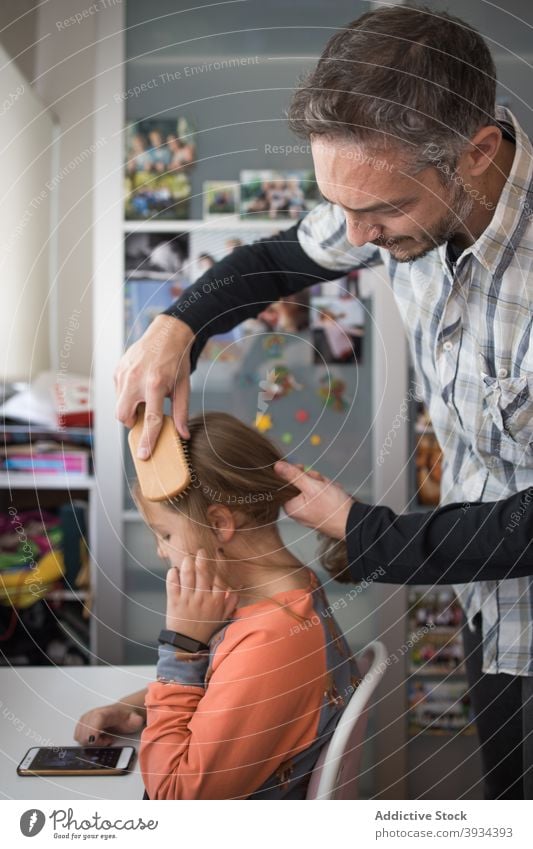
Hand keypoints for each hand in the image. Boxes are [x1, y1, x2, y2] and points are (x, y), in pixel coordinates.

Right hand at [74, 702, 144, 746]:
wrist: (122, 713)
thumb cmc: (126, 718)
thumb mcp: (134, 719)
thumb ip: (136, 720)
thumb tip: (137, 721)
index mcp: (106, 712)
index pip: (95, 719)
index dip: (92, 730)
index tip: (93, 740)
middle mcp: (93, 714)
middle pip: (85, 732)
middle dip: (95, 741)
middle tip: (108, 740)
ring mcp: (85, 719)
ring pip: (80, 737)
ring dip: (91, 742)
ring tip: (104, 738)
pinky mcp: (82, 725)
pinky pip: (78, 737)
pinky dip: (87, 741)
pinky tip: (98, 739)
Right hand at [114, 314, 193, 455]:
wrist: (167, 334)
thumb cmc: (177, 361)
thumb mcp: (183, 387)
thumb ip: (181, 412)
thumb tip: (183, 435)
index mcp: (155, 385)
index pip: (150, 420)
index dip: (147, 440)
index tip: (143, 455)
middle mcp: (135, 380)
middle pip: (124, 416)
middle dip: (132, 422)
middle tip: (145, 415)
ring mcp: (124, 374)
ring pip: (119, 405)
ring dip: (130, 408)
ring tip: (145, 396)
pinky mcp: (117, 370)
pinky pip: (117, 392)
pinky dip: (126, 395)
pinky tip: (139, 385)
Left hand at [166, 549, 238, 644]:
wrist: (188, 644)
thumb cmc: (206, 628)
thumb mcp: (222, 617)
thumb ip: (230, 603)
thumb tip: (238, 589)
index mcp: (216, 600)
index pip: (220, 577)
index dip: (220, 563)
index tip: (219, 552)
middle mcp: (203, 598)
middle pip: (203, 573)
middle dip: (202, 558)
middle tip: (200, 551)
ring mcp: (188, 599)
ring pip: (187, 576)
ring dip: (187, 564)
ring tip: (187, 558)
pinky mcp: (174, 602)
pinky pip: (172, 584)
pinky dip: (172, 575)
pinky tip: (173, 570)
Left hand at [274, 460, 353, 538]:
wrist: (353, 522)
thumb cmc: (333, 508)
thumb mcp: (312, 486)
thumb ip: (293, 475)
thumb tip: (277, 466)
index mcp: (290, 506)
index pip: (286, 482)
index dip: (297, 474)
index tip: (306, 472)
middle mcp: (297, 510)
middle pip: (299, 484)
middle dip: (314, 480)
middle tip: (322, 484)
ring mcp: (309, 511)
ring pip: (312, 487)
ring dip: (323, 484)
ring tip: (332, 490)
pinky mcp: (319, 510)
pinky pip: (320, 494)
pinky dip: (328, 491)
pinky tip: (335, 494)